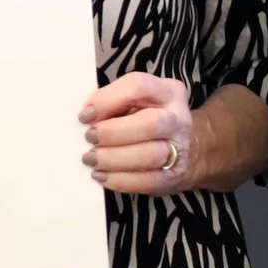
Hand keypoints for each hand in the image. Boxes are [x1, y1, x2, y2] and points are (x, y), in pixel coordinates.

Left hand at [83, 72, 195, 193]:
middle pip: (150, 124)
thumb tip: (87, 116)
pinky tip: (102, 176)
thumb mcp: (134, 101)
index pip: (139, 86)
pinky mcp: (174, 175)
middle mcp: (178, 118)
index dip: (107, 100)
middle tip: (89, 137)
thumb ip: (112, 102)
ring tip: (92, 159)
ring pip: (151, 155)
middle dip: (113, 132)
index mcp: (167, 91)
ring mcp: (180, 149)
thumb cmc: (147, 118)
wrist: (182, 148)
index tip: (85, 115)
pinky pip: (148, 181)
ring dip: (114, 159)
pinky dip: (121, 180)